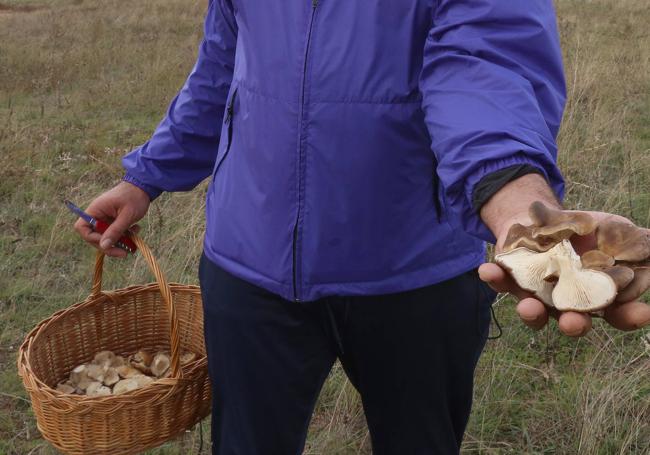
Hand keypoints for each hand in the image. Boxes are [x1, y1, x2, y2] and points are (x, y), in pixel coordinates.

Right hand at [73, 182, 149, 257]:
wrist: (145, 186)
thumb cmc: (135, 197)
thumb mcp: (127, 216)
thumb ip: (115, 231)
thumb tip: (104, 246)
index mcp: (95, 210)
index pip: (82, 228)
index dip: (92, 239)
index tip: (107, 243)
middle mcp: (98, 214)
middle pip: (95, 236)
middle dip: (110, 245)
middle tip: (124, 252)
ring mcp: (106, 217)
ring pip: (107, 236)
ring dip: (120, 241)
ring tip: (134, 239)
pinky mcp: (114, 220)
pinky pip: (115, 232)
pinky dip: (125, 235)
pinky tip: (136, 230)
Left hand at [479, 210, 649, 335]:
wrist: (543, 218)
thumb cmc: (586, 230)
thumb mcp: (616, 230)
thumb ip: (638, 243)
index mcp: (598, 296)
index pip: (619, 314)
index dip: (630, 316)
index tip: (642, 313)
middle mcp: (568, 304)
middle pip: (574, 322)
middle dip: (574, 324)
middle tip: (574, 322)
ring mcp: (538, 296)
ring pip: (534, 312)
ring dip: (531, 312)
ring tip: (528, 307)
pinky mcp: (511, 281)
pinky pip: (501, 283)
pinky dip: (494, 278)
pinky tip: (488, 270)